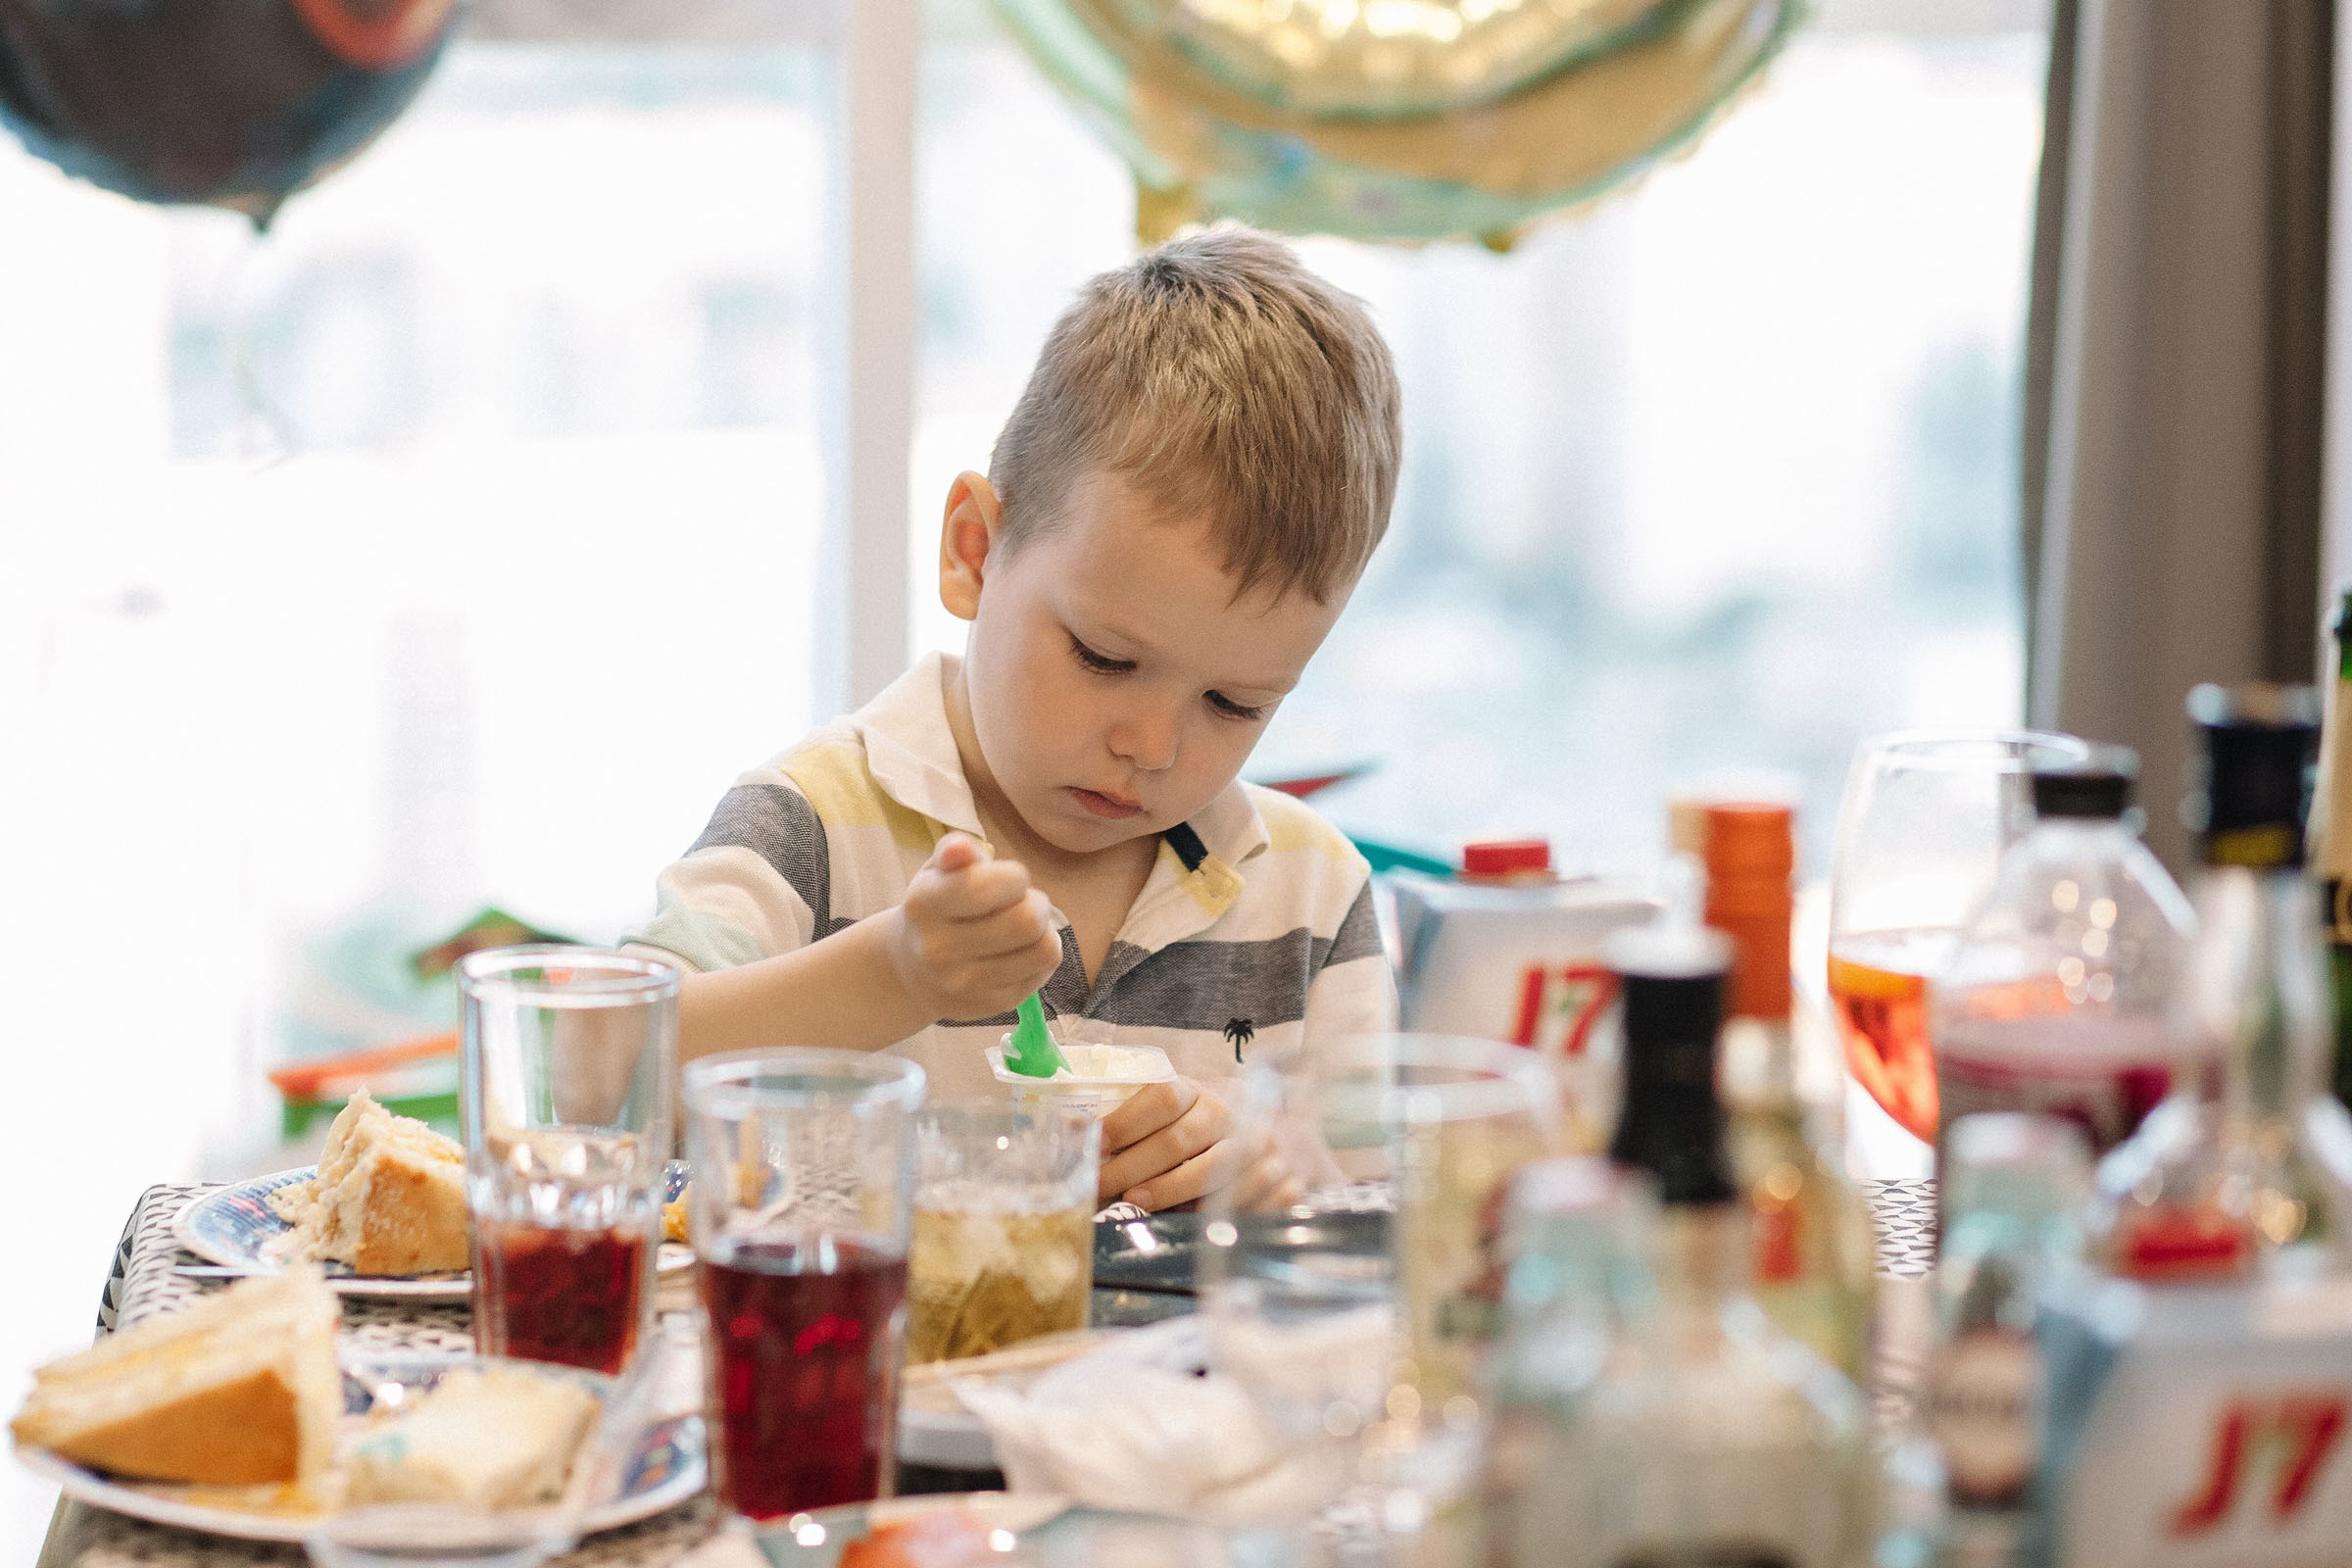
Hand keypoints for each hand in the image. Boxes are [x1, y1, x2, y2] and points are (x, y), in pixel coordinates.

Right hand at [883, 833, 1061, 1022]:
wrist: (912, 970)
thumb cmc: (938, 907)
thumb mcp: (938, 872)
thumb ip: (954, 853)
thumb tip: (962, 849)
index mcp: (925, 905)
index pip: (986, 888)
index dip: (1014, 877)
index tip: (1009, 879)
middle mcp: (939, 949)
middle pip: (1026, 921)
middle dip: (1037, 903)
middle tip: (1023, 903)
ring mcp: (965, 984)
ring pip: (1044, 950)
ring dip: (1044, 931)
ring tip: (1022, 927)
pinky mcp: (990, 1006)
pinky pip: (1043, 972)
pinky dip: (1039, 956)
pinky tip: (1018, 951)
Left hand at [1098, 1077, 1302, 1211]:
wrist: (1285, 1140)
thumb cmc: (1210, 1130)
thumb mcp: (1177, 1115)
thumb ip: (1131, 1123)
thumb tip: (1070, 1130)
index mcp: (1201, 1093)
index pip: (1162, 1098)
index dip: (1125, 1121)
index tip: (1093, 1143)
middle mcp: (1234, 1116)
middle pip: (1177, 1141)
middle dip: (1132, 1167)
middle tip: (1101, 1187)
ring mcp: (1264, 1150)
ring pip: (1211, 1175)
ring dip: (1170, 1192)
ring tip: (1137, 1204)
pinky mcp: (1286, 1183)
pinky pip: (1247, 1204)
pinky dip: (1217, 1216)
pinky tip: (1192, 1222)